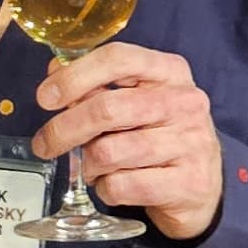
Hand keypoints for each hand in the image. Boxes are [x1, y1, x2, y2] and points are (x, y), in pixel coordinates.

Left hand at [32, 41, 222, 237]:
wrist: (202, 186)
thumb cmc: (159, 135)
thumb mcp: (137, 100)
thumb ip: (99, 85)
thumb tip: (56, 70)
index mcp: (170, 71)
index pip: (117, 59)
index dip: (74, 76)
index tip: (45, 97)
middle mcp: (185, 102)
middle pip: (106, 109)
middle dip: (64, 129)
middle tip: (45, 144)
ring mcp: (190, 143)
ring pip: (108, 153)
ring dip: (89, 164)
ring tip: (94, 166)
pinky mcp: (188, 184)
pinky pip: (121, 186)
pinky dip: (105, 189)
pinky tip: (114, 184)